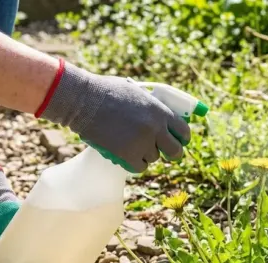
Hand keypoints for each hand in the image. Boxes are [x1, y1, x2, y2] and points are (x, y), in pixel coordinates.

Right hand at [37, 59, 190, 172]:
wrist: (84, 100)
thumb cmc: (106, 91)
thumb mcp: (137, 92)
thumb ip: (152, 106)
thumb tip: (163, 116)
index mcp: (160, 111)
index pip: (183, 131)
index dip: (182, 138)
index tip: (179, 141)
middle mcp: (156, 129)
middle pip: (175, 151)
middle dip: (171, 153)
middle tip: (164, 153)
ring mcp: (142, 143)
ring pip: (154, 158)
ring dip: (145, 153)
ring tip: (131, 143)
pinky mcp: (127, 155)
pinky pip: (139, 166)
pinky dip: (134, 162)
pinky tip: (126, 154)